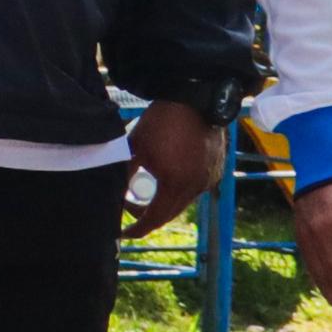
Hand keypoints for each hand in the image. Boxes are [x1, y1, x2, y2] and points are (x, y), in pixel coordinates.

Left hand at [123, 99, 225, 236]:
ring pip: (183, 202)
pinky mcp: (216, 170)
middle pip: (169, 214)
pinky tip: (166, 181)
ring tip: (144, 194)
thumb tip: (114, 193)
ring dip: (164, 203)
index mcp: (176, 185)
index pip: (154, 218)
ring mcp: (210, 180)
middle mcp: (197, 187)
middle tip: (130, 212)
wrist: (195, 99)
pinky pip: (194, 190)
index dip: (137, 228)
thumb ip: (124, 174)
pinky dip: (178, 192)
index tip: (123, 233)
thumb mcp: (135, 148)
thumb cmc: (161, 122)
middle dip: (148, 217)